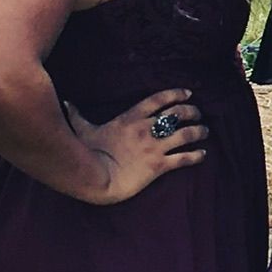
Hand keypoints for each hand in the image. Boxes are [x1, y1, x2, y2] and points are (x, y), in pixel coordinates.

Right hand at [68, 87, 208, 202]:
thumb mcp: (83, 130)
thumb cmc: (88, 154)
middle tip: (199, 114)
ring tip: (205, 131)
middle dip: (192, 111)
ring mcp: (154, 147)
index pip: (159, 100)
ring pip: (186, 134)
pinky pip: (184, 158)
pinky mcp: (159, 166)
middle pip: (177, 114)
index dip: (176, 94)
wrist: (96, 178)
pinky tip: (203, 154)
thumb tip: (66, 103)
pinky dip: (196, 156)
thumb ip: (78, 116)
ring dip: (199, 131)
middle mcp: (146, 129)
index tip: (188, 93)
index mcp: (131, 118)